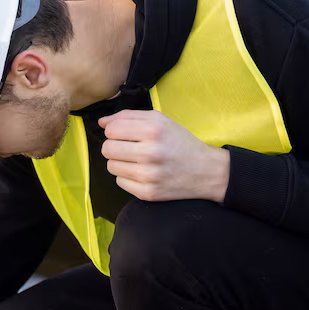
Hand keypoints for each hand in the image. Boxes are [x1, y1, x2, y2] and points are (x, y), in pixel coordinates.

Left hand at [99, 109, 229, 202]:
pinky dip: (127, 177)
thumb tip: (102, 123)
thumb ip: (129, 116)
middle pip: (107, 149)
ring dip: (120, 162)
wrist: (206, 171)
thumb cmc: (181, 142)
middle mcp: (150, 153)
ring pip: (111, 166)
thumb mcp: (160, 121)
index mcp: (153, 131)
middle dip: (115, 146)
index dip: (114, 131)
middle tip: (129, 148)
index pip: (111, 130)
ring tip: (137, 160)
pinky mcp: (148, 193)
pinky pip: (120, 182)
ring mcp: (148, 176)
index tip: (125, 134)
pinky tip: (142, 173)